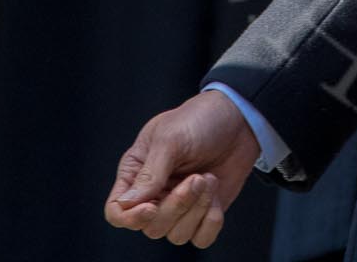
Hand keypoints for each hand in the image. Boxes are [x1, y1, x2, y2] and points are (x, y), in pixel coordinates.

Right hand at [103, 90, 260, 248]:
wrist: (240, 118)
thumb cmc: (200, 119)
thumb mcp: (170, 138)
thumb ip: (150, 173)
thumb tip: (126, 204)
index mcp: (135, 173)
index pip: (116, 211)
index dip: (130, 217)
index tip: (152, 206)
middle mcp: (154, 194)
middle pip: (150, 227)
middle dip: (176, 206)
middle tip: (197, 177)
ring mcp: (179, 205)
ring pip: (175, 235)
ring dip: (196, 210)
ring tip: (208, 178)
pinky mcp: (203, 212)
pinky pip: (201, 238)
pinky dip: (210, 223)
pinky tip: (216, 197)